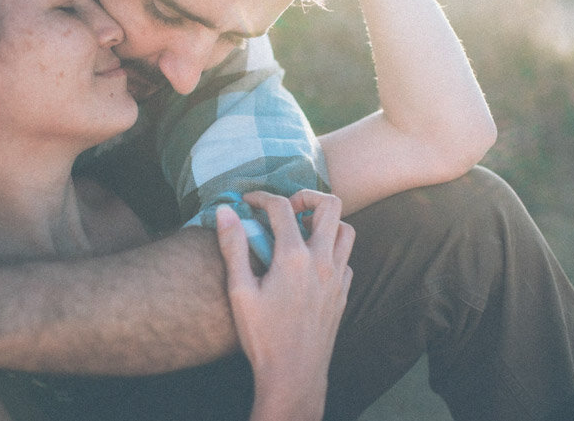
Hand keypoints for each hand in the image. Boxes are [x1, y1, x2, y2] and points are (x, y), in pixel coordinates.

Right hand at [215, 190, 353, 420]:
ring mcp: (338, 278)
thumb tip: (225, 210)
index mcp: (294, 258)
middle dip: (306, 197)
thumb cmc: (263, 337)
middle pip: (330, 205)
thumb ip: (233, 246)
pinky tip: (311, 262)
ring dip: (326, 222)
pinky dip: (332, 249)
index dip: (262, 197)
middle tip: (286, 208)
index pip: (282, 207)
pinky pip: (347, 258)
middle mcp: (322, 262)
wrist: (294, 376)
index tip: (247, 202)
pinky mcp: (344, 294)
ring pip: (346, 230)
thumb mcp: (239, 291)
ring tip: (301, 231)